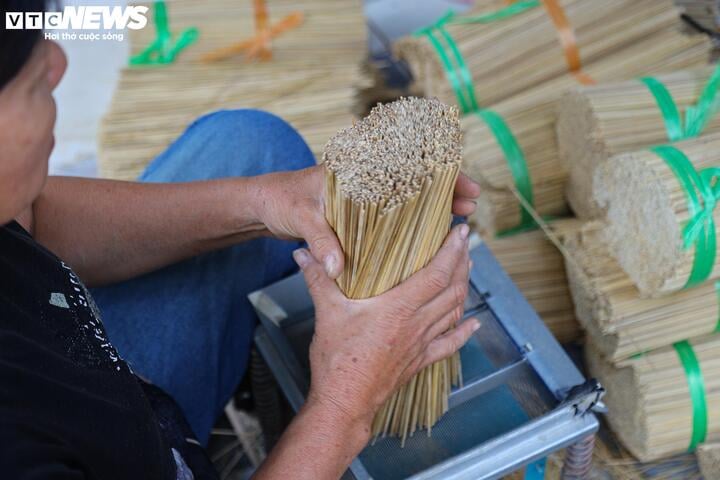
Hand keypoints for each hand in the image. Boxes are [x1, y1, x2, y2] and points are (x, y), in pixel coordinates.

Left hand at [254, 165, 480, 278]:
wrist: (262, 204)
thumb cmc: (281, 200)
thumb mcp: (301, 218)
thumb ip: (320, 241)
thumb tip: (338, 268)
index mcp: (356, 169)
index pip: (407, 163)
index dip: (439, 173)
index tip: (462, 186)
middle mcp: (365, 179)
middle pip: (416, 179)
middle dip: (446, 190)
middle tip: (470, 205)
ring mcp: (363, 196)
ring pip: (408, 197)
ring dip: (433, 207)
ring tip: (459, 219)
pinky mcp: (357, 213)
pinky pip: (392, 214)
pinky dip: (411, 222)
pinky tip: (428, 236)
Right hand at [293, 224, 479, 431]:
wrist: (345, 401)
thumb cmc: (337, 360)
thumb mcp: (326, 313)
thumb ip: (318, 279)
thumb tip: (303, 255)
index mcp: (398, 308)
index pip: (436, 273)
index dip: (452, 250)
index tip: (460, 231)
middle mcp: (416, 324)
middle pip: (452, 289)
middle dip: (462, 262)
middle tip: (465, 242)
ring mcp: (421, 343)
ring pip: (454, 311)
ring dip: (464, 287)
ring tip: (467, 268)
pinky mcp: (419, 360)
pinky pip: (449, 344)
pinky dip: (463, 331)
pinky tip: (473, 324)